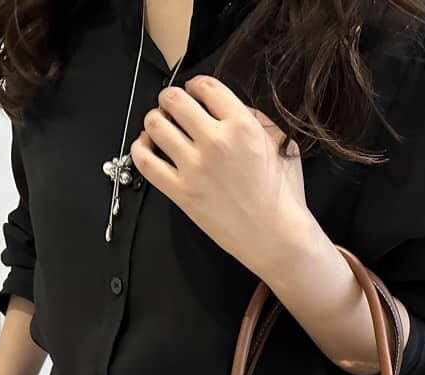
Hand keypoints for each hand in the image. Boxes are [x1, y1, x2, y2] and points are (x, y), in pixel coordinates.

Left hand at [130, 75, 310, 279]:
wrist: (277, 239)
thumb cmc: (285, 197)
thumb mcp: (284, 147)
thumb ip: (257, 121)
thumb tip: (230, 109)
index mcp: (242, 125)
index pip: (205, 86)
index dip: (195, 86)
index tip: (194, 93)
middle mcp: (215, 141)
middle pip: (174, 100)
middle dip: (170, 99)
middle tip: (173, 108)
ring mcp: (195, 168)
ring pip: (155, 125)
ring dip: (155, 121)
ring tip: (161, 127)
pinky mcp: (181, 192)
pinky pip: (145, 162)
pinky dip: (140, 148)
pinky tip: (147, 147)